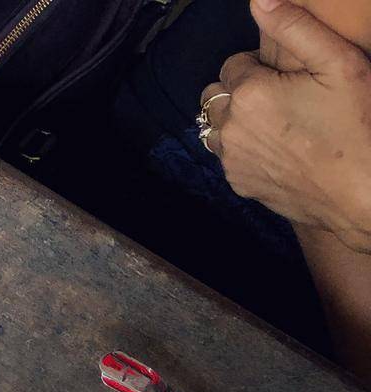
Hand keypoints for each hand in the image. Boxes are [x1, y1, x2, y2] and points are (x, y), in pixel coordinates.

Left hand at [201, 0, 370, 251]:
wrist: (363, 191)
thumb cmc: (358, 124)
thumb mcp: (338, 63)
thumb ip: (295, 27)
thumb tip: (259, 0)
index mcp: (249, 94)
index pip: (233, 64)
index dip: (259, 67)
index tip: (287, 77)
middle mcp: (231, 129)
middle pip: (216, 96)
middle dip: (240, 91)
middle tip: (281, 97)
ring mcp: (232, 160)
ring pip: (216, 127)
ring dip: (236, 120)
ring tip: (278, 122)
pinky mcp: (239, 184)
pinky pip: (228, 156)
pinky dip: (244, 148)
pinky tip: (279, 148)